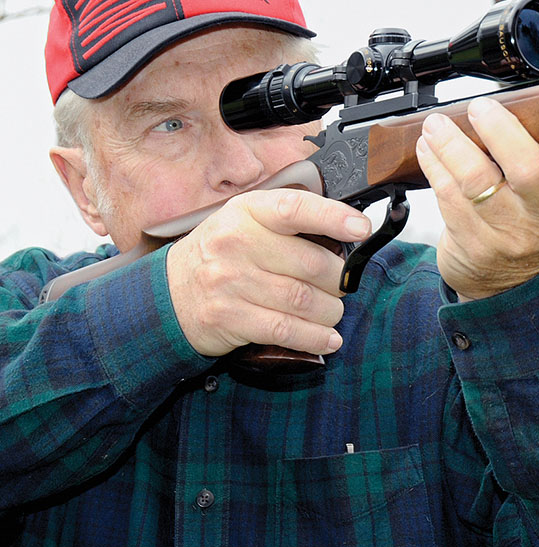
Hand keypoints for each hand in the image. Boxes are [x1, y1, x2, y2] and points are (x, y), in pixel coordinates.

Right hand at [165, 189, 371, 356]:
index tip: (362, 228)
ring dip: (331, 312)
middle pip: (312, 263)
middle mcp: (236, 243)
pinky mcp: (229, 318)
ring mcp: (230, 282)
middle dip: (339, 280)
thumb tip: (348, 230)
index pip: (295, 208)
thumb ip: (289, 221)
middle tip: (342, 285)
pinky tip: (328, 339)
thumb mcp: (246, 222)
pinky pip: (286, 330)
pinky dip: (315, 338)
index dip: (333, 217)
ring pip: (304, 300)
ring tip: (333, 312)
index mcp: (246, 212)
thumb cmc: (223, 254)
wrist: (168, 294)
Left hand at [414, 97, 538, 300]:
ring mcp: (509, 234)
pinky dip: (434, 164)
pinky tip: (428, 148)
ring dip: (450, 144)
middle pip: (527, 172)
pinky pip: (448, 195)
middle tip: (480, 108)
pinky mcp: (474, 243)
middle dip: (500, 132)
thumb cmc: (530, 219)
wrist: (505, 282)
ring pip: (475, 180)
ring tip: (437, 124)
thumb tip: (512, 104)